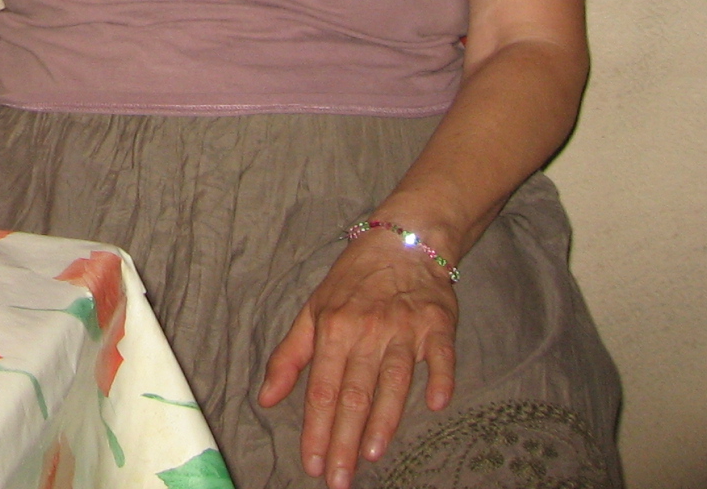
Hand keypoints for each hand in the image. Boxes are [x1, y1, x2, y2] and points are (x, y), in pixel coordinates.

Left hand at [258, 233, 459, 487]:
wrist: (402, 241)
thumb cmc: (353, 281)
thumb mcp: (313, 311)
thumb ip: (290, 356)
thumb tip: (266, 398)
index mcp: (333, 328)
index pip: (321, 388)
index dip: (315, 428)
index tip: (311, 463)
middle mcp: (366, 331)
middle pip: (353, 393)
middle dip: (343, 439)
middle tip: (338, 478)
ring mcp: (404, 328)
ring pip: (393, 380)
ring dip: (383, 418)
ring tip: (370, 454)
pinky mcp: (438, 325)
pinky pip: (440, 356)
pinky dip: (439, 378)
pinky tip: (435, 404)